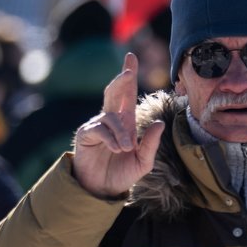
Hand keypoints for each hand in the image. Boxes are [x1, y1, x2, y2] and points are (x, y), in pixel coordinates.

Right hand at [72, 52, 164, 198]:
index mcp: (125, 121)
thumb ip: (151, 143)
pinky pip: (101, 130)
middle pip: (114, 92)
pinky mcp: (86, 134)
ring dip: (122, 132)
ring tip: (126, 148)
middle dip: (121, 80)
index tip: (130, 57)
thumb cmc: (122, 173)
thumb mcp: (143, 160)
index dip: (128, 74)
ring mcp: (97, 125)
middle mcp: (111, 118)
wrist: (102, 189)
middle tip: (128, 73)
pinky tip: (117, 149)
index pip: (127, 93)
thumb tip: (160, 124)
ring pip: (112, 117)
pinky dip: (112, 139)